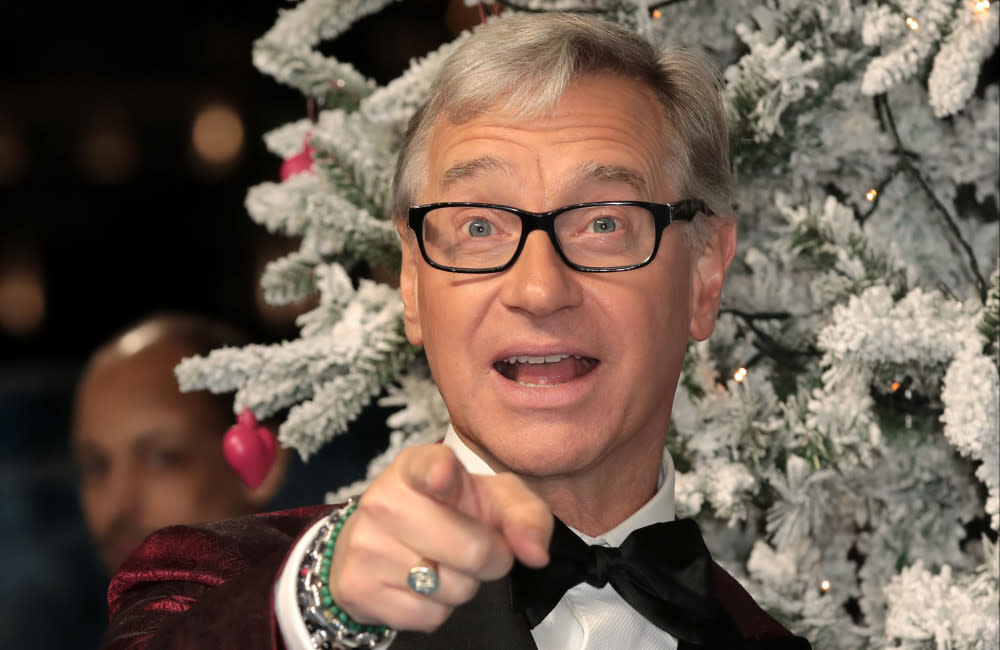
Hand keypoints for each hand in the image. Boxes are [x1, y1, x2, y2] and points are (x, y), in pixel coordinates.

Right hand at [328, 443, 552, 630]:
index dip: (441, 474)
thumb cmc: (444, 512)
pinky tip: (420, 585)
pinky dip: (437, 609)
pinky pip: (428, 616)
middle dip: (490, 559)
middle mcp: (383, 501)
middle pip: (471, 550)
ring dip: (462, 584)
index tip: (445, 478)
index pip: (427, 466)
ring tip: (442, 562)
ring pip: (452, 589)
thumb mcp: (490, 499)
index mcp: (415, 467)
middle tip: (475, 547)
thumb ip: (524, 515)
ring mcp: (366, 546)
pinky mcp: (358, 588)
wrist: (376, 542)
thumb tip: (536, 554)